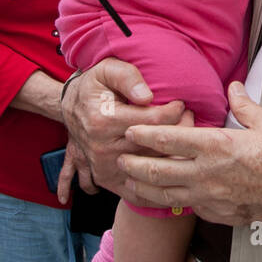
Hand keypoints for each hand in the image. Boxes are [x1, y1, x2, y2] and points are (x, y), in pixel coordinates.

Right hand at [60, 59, 192, 202]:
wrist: (70, 107)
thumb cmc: (94, 86)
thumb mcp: (107, 69)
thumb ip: (128, 77)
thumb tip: (147, 96)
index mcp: (104, 121)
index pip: (152, 121)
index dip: (174, 112)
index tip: (182, 104)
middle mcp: (103, 148)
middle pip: (154, 147)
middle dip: (179, 134)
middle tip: (191, 122)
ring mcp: (104, 167)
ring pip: (149, 170)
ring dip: (172, 159)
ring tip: (185, 144)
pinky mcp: (106, 179)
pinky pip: (133, 192)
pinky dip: (154, 192)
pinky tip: (170, 184)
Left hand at [121, 83, 261, 229]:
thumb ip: (244, 105)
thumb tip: (233, 87)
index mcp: (216, 146)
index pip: (168, 140)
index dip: (144, 134)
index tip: (129, 130)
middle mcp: (207, 175)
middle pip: (156, 171)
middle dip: (133, 164)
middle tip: (119, 158)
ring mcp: (212, 199)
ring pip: (166, 196)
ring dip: (144, 188)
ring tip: (130, 181)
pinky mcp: (221, 215)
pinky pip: (189, 208)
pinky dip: (173, 203)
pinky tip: (167, 198)